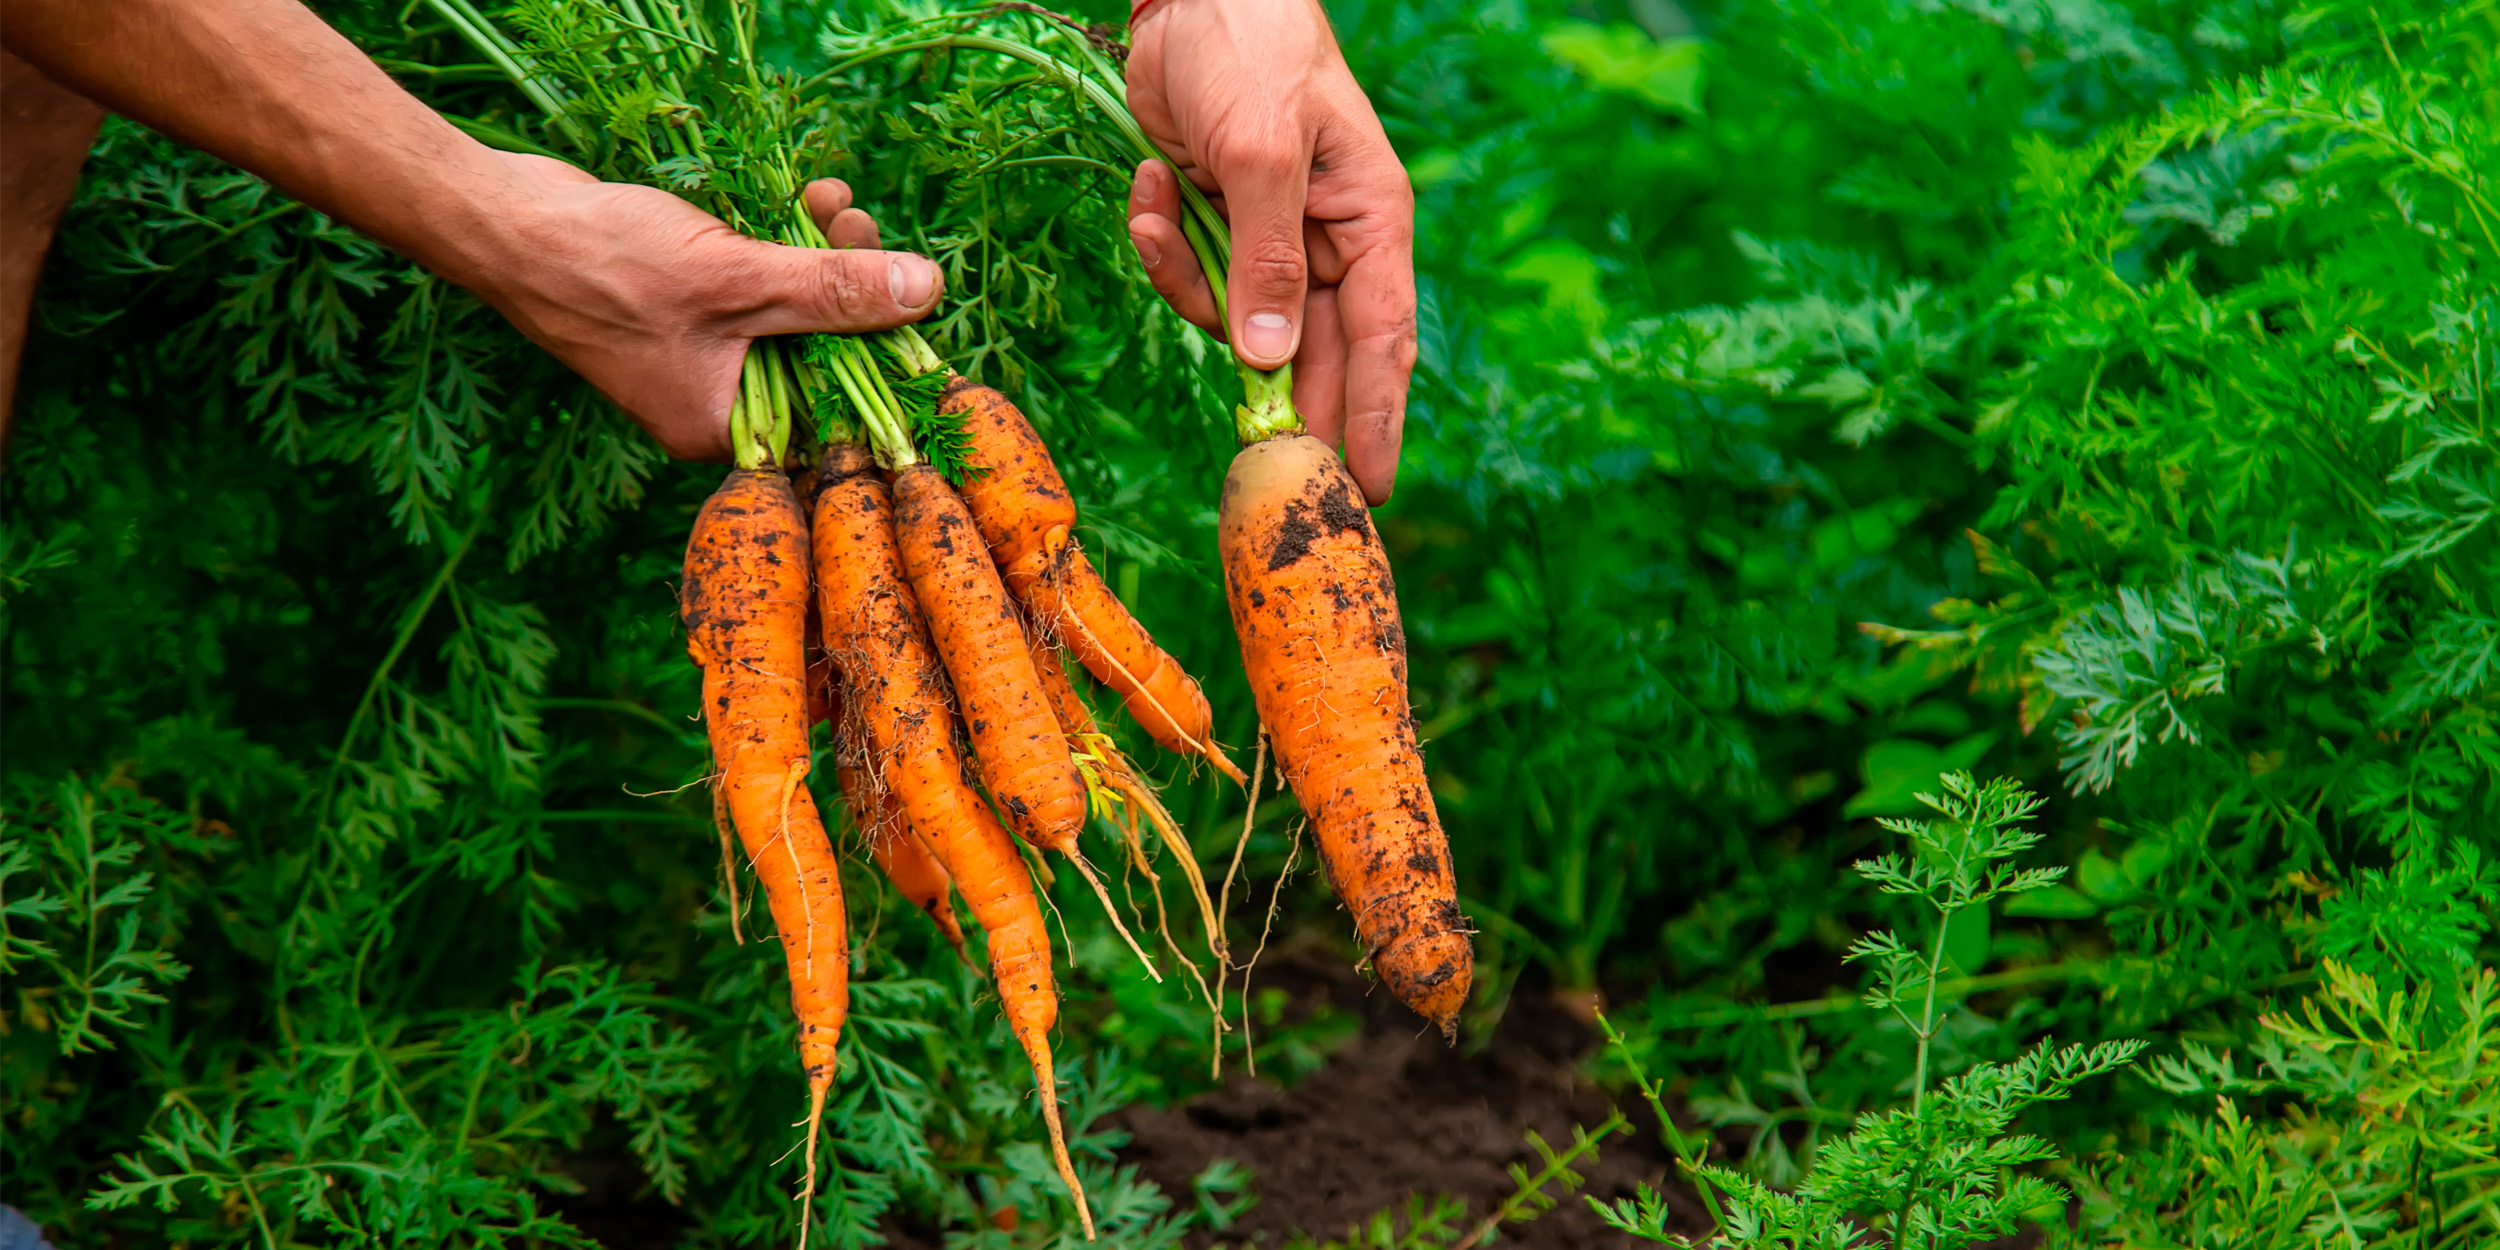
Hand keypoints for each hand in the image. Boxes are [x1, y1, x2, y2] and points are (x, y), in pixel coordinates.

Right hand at [474, 154, 935, 461]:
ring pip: (794, 312)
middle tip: (862, 225)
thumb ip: (836, 292)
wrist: (503, 221)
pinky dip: (786, 246)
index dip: (882, 354)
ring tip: (833, 200)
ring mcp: (699, 356)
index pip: (834, 412)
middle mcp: (714, 403)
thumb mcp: (740, 280)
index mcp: (723, 428)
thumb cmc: (607, 266)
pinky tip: (805, 199)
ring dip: (824, 253)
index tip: (912, 295)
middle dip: (854, 287)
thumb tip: (927, 293)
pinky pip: (760, 286)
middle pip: (820, 355)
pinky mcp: (689, 310)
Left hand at [1125, 0, 1416, 503]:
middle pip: (1311, 351)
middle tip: (1251, 461)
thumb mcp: (1259, 152)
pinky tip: (1149, 185)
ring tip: (1162, 209)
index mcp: (1369, 223)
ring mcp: (1269, 236)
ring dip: (1188, 283)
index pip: (1382, 342)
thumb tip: (1268, 359)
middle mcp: (1327, 241)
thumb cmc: (1250, 49)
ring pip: (1236, 320)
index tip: (1365, 490)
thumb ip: (1265, 257)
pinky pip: (1191, 275)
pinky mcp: (1215, 225)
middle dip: (1271, 393)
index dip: (1376, 420)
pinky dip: (1160, 244)